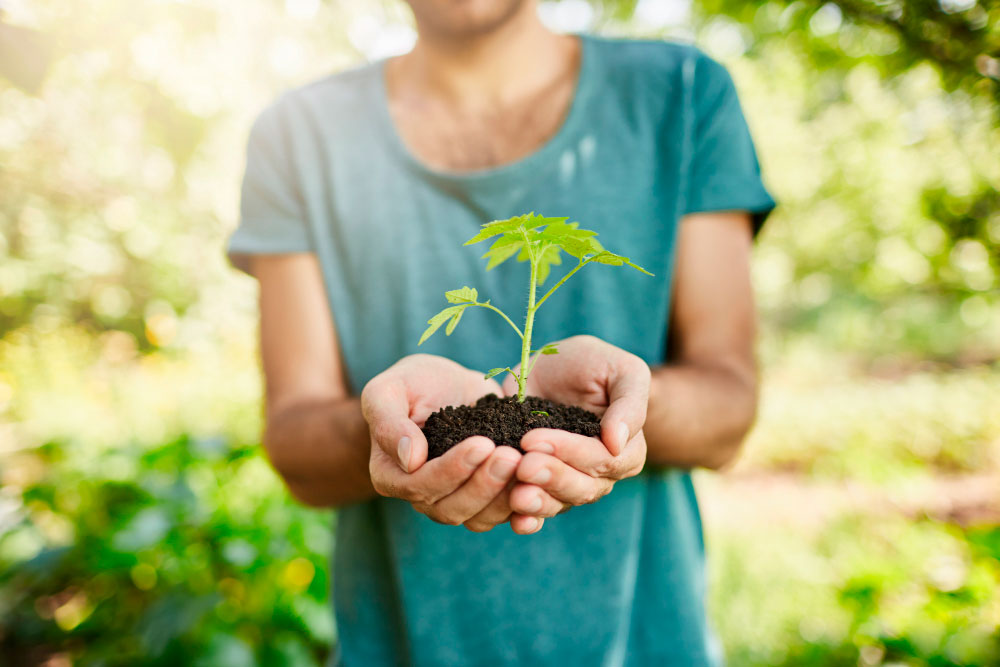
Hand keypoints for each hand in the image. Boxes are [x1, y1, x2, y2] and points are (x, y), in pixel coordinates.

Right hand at [361, 354, 521, 531]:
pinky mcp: (488, 497)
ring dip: (505, 496)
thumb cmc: (413, 383)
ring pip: (480, 518)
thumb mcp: (389, 390)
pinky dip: (524, 508)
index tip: (482, 443)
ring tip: (526, 464)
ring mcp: (456, 500)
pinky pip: (505, 514)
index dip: (451, 470)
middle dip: (483, 484)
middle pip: (451, 508)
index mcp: (391, 475)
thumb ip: (389, 421)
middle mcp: (422, 496)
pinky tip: (542, 488)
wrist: (449, 385)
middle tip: (510, 456)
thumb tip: (409, 459)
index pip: (419, 485)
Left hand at [500, 336, 649, 532]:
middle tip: (522, 465)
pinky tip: (514, 520)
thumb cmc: (595, 364)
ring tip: (516, 495)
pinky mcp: (542, 486)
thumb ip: (629, 404)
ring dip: (538, 501)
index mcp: (627, 450)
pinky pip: (538, 510)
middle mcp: (602, 475)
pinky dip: (527, 518)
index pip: (603, 459)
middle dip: (551, 477)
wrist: (556, 368)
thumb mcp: (622, 371)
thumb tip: (617, 443)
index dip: (570, 452)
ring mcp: (571, 483)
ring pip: (559, 502)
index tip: (534, 439)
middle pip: (582, 487)